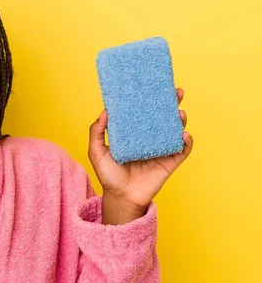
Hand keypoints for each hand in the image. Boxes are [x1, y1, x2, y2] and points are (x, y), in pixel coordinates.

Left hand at [87, 88, 193, 223]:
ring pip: (175, 130)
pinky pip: (182, 150)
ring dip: (180, 120)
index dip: (150, 99)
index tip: (153, 85)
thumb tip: (105, 111)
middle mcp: (149, 138)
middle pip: (163, 117)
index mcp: (134, 133)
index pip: (144, 112)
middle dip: (171, 103)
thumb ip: (97, 132)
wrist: (121, 197)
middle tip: (176, 92)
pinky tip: (183, 135)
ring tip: (179, 113)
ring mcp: (161, 149)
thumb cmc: (108, 175)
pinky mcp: (170, 162)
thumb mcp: (96, 151)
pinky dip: (186, 142)